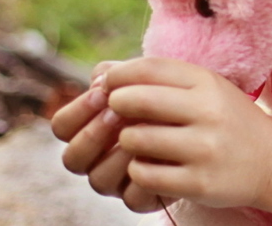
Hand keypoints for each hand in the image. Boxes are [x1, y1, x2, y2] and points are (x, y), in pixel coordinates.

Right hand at [53, 60, 165, 212]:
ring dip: (118, 155)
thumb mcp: (149, 79)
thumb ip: (122, 74)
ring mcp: (117, 182)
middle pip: (72, 158)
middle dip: (93, 134)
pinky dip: (145, 178)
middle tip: (118, 114)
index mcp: (88, 129)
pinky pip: (132, 197)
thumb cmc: (169, 96)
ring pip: (99, 179)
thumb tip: (101, 77)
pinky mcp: (143, 198)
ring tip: (143, 134)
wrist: (208, 121)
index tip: (103, 93)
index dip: (77, 110)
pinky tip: (162, 158)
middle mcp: (96, 159)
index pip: (62, 126)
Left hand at [102, 57, 271, 211]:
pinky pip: (144, 174)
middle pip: (136, 99)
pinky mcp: (199, 182)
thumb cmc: (228, 121)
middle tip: (116, 113)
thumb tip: (100, 71)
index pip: (149, 68)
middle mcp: (208, 112)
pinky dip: (137, 170)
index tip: (108, 83)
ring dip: (126, 141)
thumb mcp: (205, 89)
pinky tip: (149, 165)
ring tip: (137, 142)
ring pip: (135, 139)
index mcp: (208, 83)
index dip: (118, 74)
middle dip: (116, 105)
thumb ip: (159, 77)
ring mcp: (204, 148)